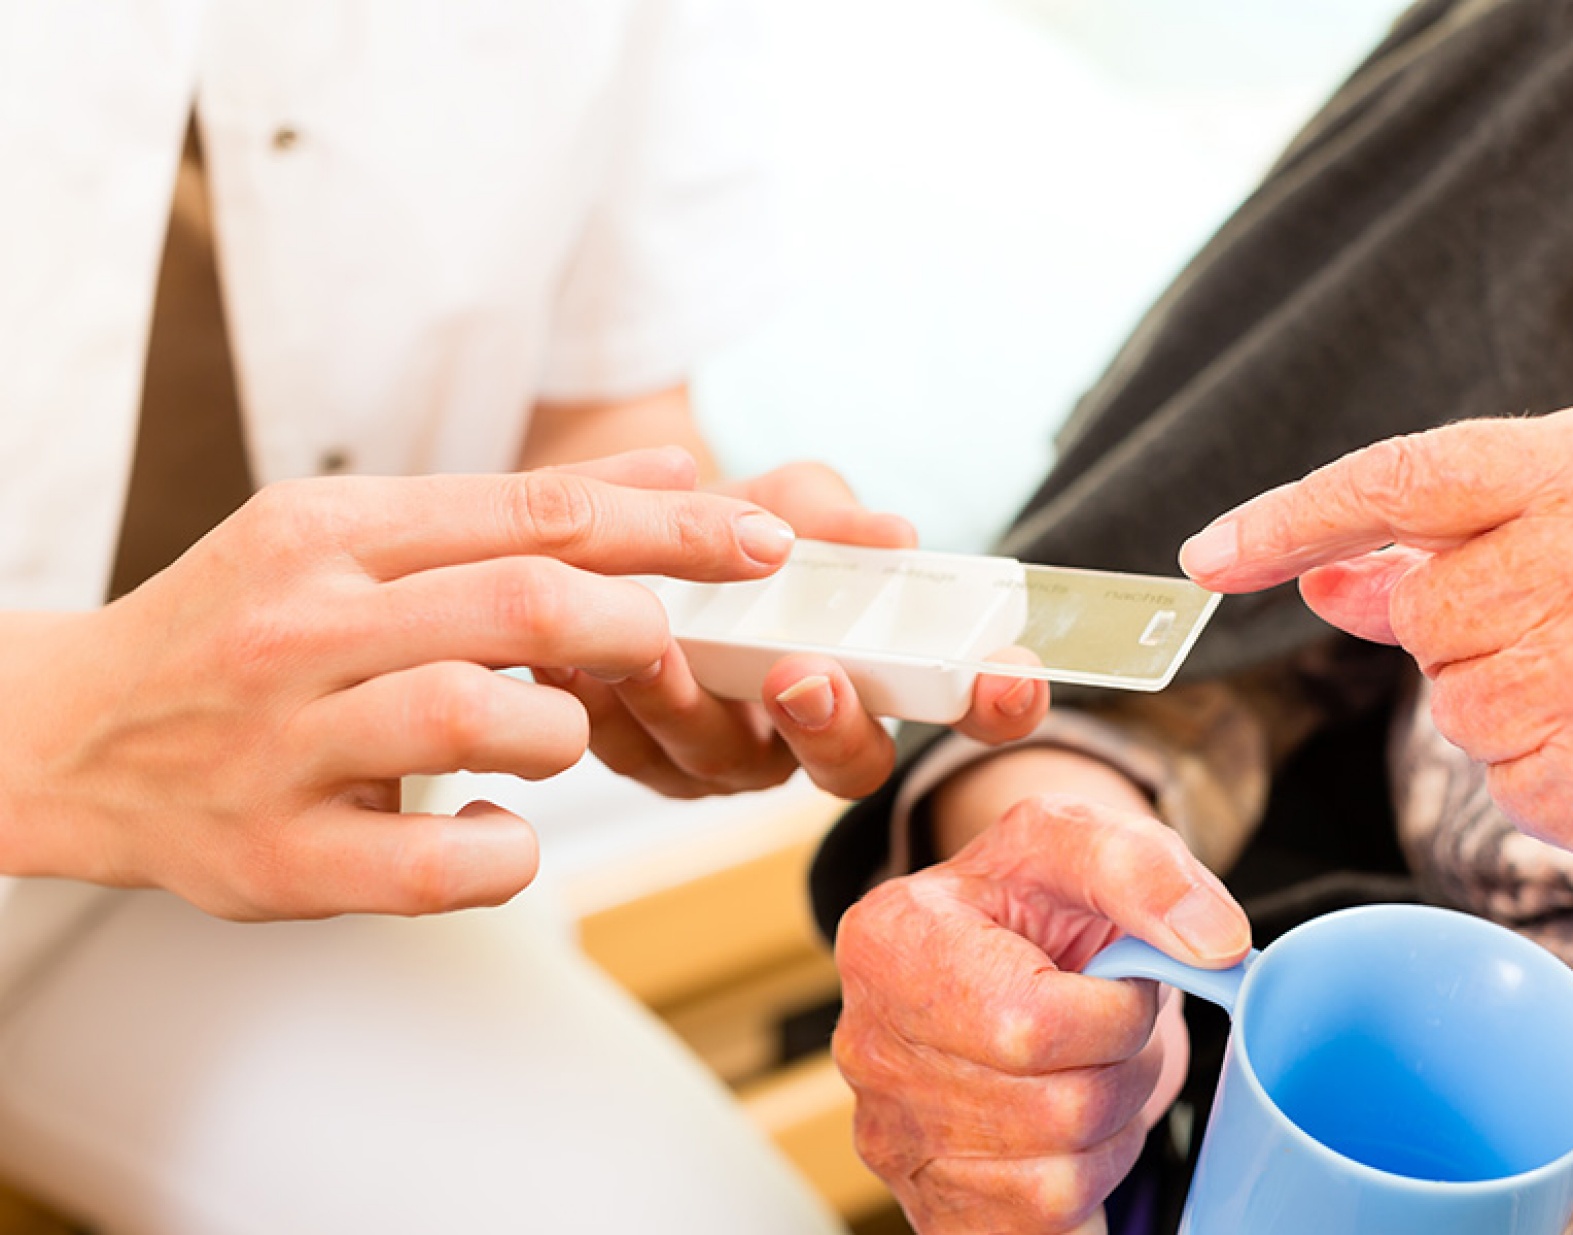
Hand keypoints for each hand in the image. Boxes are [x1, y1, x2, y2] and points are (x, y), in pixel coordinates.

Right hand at [0, 448, 794, 919]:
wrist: (66, 737)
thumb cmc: (241, 627)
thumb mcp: (354, 535)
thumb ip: (510, 511)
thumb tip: (669, 470)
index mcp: (331, 531)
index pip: (538, 512)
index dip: (672, 526)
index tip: (765, 538)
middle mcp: (306, 625)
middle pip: (531, 607)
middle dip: (638, 629)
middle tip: (664, 649)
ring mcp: (288, 745)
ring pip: (490, 720)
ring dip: (566, 736)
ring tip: (552, 736)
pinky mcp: (280, 860)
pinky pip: (443, 865)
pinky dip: (507, 852)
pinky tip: (500, 830)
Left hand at [541, 460, 1049, 799]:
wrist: (616, 526)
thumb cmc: (729, 520)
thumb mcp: (782, 501)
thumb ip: (830, 516)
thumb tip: (891, 536)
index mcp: (879, 672)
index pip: (966, 706)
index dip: (1000, 704)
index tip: (1008, 675)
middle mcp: (813, 732)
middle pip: (847, 764)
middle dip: (829, 726)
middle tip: (804, 674)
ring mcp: (728, 756)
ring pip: (721, 762)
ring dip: (690, 707)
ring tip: (659, 648)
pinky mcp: (643, 759)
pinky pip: (627, 750)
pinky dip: (602, 703)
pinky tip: (574, 656)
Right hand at [833, 795, 1247, 1233]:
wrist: (1005, 946)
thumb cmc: (1037, 898)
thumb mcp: (1083, 839)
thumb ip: (1147, 868)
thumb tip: (1216, 942)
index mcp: (892, 940)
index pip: (1030, 1025)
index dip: (1113, 1014)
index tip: (1119, 978)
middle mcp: (870, 1045)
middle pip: (1054, 1108)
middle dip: (1122, 1067)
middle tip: (1110, 1026)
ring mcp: (892, 1137)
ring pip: (1058, 1179)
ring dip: (1109, 1126)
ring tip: (1086, 1065)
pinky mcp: (928, 1206)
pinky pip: (1043, 1228)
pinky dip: (1083, 1180)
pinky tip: (1064, 1124)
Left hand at [1180, 405, 1572, 895]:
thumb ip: (1464, 537)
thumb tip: (1324, 571)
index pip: (1395, 479)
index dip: (1287, 518)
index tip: (1210, 557)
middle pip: (1422, 612)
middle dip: (1473, 635)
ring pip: (1456, 703)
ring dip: (1513, 710)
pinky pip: (1505, 779)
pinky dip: (1550, 774)